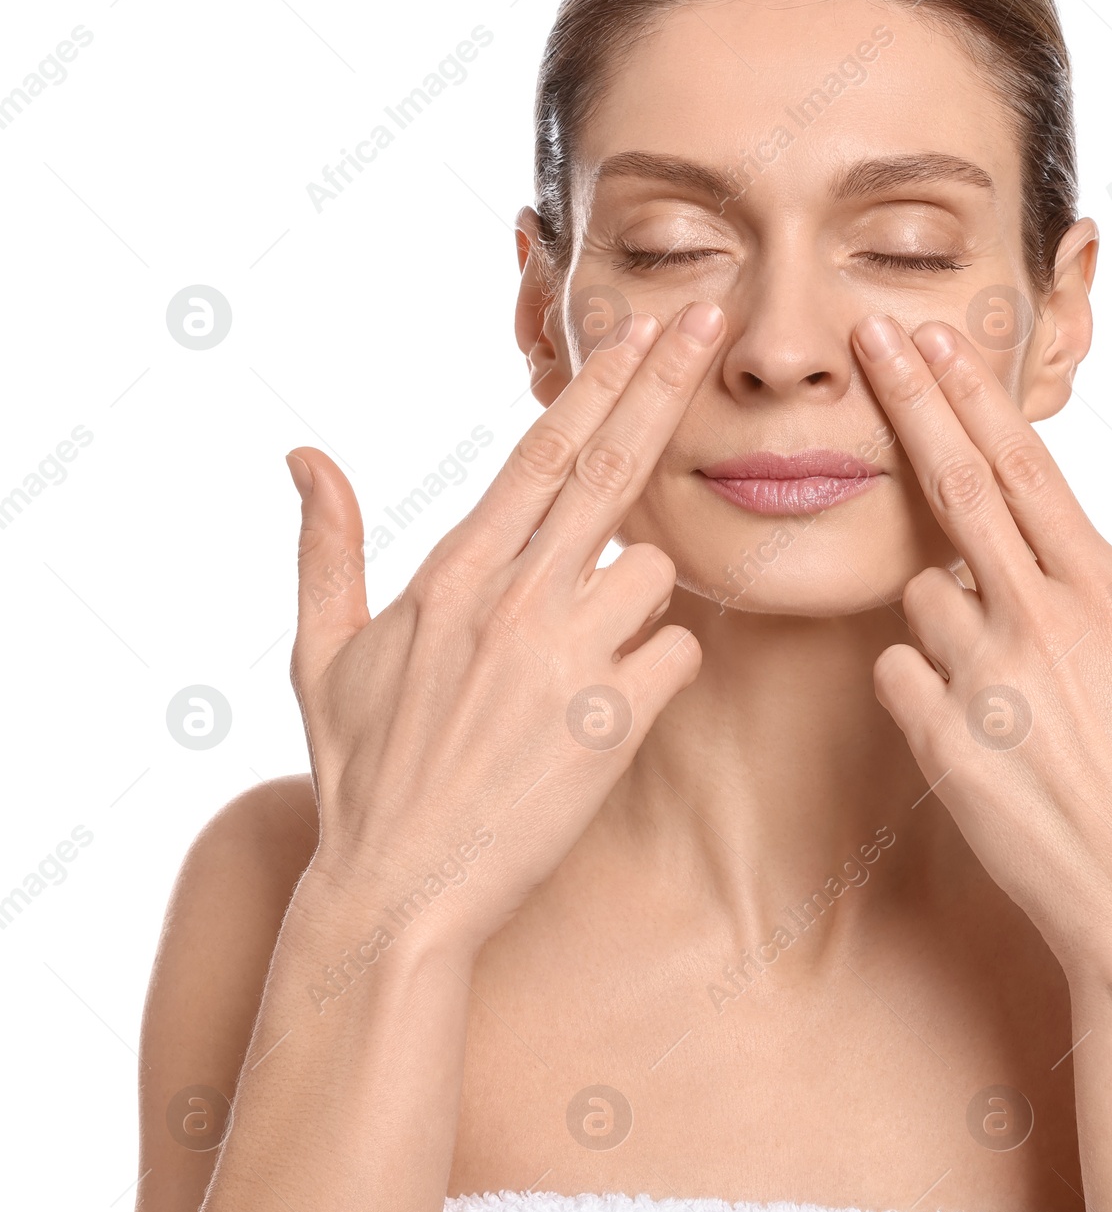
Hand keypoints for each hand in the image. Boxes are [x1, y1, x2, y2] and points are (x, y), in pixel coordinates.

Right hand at [284, 301, 725, 953]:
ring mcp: (569, 659)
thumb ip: (328, 547)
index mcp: (452, 575)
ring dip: (638, 598)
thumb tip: (305, 456)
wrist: (400, 888)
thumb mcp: (322, 654)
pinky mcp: (614, 723)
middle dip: (663, 385)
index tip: (641, 330)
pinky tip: (613, 705)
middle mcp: (514, 600)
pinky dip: (660, 668)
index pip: (541, 452)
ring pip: (654, 572)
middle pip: (611, 468)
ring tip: (583, 658)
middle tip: (706, 323)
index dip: (599, 383)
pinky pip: (679, 655)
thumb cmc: (363, 772)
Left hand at [852, 312, 1111, 980]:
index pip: (1029, 468)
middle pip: (956, 486)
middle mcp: (1039, 623)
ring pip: (922, 593)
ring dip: (945, 609)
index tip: (936, 337)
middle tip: (869, 336)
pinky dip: (917, 679)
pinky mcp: (939, 744)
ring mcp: (983, 683)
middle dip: (910, 400)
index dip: (975, 394)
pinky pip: (895, 672)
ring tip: (1010, 680)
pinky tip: (971, 721)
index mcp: (1108, 596)